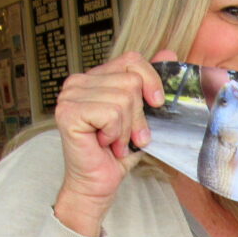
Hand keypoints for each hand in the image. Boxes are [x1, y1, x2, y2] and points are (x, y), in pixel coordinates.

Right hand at [52, 50, 171, 235]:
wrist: (98, 183)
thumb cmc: (117, 152)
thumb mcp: (141, 114)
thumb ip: (149, 83)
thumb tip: (168, 53)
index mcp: (95, 77)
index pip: (132, 59)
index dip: (150, 80)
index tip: (156, 103)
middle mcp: (78, 81)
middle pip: (131, 81)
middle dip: (138, 115)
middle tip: (128, 136)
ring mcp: (70, 95)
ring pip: (123, 98)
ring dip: (126, 128)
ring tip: (114, 141)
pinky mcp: (68, 111)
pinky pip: (111, 113)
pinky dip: (115, 133)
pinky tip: (104, 143)